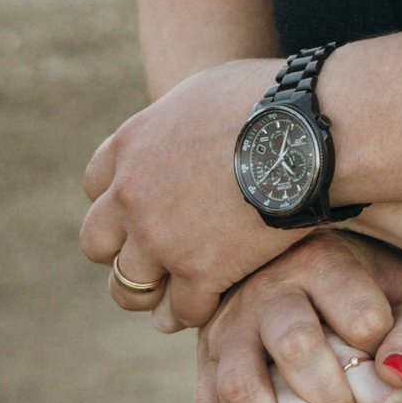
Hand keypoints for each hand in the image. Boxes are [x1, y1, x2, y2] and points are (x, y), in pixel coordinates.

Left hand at [81, 58, 297, 325]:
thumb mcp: (201, 93)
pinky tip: (215, 301)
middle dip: (122, 251)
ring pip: (129, 287)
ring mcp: (160, 237)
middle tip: (153, 259)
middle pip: (97, 242)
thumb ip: (173, 124)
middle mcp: (132, 194)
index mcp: (130, 145)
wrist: (306, 132)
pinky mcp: (198, 271)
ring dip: (152, 292)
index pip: (95, 186)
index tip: (142, 212)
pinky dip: (198, 309)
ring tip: (176, 296)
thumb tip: (178, 135)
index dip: (119, 203)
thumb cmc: (268, 100)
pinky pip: (183, 309)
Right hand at [186, 234, 401, 402]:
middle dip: (338, 396)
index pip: (356, 307)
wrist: (286, 273)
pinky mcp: (204, 372)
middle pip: (296, 345)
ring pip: (240, 387)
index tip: (388, 363)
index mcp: (321, 262)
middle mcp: (267, 293)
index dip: (381, 343)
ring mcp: (227, 334)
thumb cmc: (359, 288)